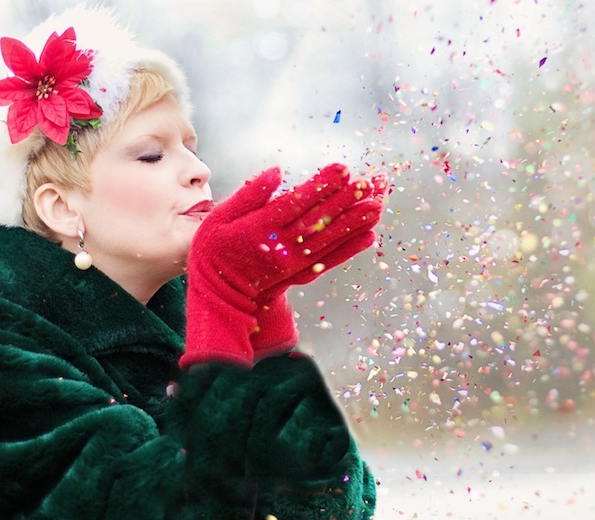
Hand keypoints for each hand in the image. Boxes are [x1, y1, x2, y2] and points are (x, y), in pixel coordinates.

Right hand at [181, 164, 384, 367]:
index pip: (298, 202)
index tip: (344, 169)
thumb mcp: (220, 217)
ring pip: (331, 238)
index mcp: (262, 227)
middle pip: (321, 219)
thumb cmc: (214, 249)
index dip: (322, 185)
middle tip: (374, 182)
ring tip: (380, 205)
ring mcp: (294, 262)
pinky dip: (350, 248)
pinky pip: (331, 260)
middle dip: (349, 199)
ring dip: (357, 222)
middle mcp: (282, 245)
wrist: (218, 294)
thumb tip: (276, 172)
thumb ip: (249, 194)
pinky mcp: (300, 274)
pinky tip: (369, 236)